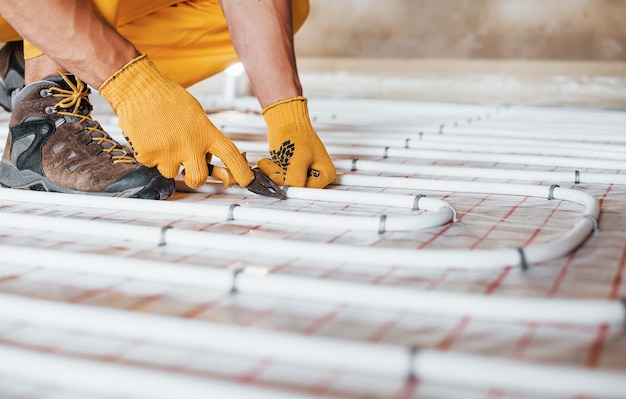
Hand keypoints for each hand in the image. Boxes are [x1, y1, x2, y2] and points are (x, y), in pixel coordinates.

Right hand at [99, 54, 253, 188]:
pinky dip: (150, 154)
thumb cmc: (168, 99)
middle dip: (193, 179)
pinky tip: (149, 136)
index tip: (246, 180)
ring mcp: (169, 152)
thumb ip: (204, 137)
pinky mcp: (149, 155)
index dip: (241, 170)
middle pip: (198, 178)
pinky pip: (152, 164)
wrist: (138, 88)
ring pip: (171, 172)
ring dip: (167, 162)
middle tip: (188, 171)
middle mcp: (190, 145)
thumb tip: (211, 159)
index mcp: (206, 132)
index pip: (230, 154)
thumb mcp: (196, 115)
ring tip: (162, 139)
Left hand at [256, 96, 334, 187]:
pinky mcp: (291, 171)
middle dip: (280, 178)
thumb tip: (289, 192)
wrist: (285, 121)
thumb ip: (295, 178)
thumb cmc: (296, 134)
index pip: (308, 191)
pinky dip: (270, 171)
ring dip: (272, 174)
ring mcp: (303, 174)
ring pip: (284, 184)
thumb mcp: (298, 158)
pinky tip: (268, 162)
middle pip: (295, 188)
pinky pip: (278, 179)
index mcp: (325, 174)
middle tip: (275, 165)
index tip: (282, 183)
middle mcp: (315, 176)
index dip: (294, 188)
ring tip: (270, 162)